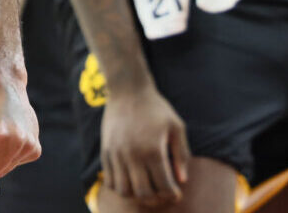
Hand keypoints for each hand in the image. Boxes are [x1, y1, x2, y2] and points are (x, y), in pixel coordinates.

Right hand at [100, 84, 190, 205]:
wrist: (127, 90)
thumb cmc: (156, 108)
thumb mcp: (176, 127)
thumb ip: (181, 155)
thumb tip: (182, 180)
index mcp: (153, 150)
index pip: (163, 186)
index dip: (172, 195)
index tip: (176, 192)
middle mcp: (132, 154)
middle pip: (143, 193)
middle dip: (155, 199)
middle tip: (161, 192)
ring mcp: (116, 153)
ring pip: (124, 190)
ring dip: (136, 195)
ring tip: (145, 187)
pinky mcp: (106, 150)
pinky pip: (109, 180)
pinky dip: (120, 186)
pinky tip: (130, 179)